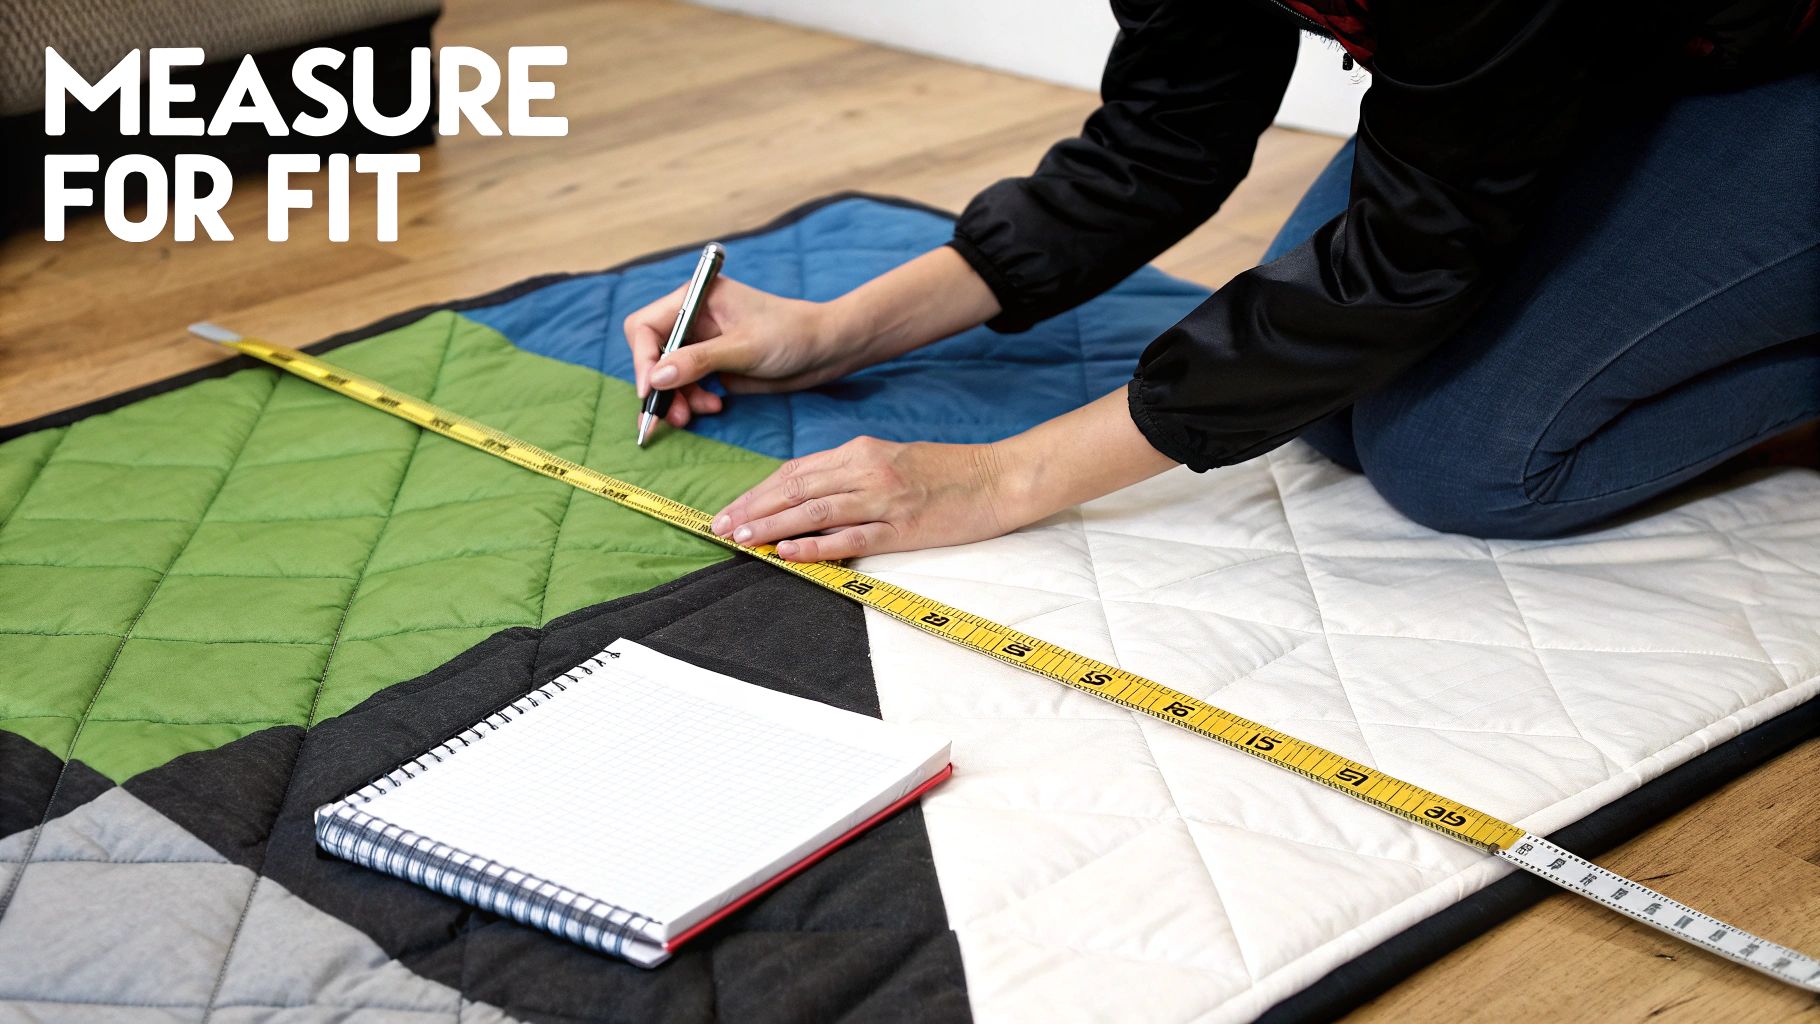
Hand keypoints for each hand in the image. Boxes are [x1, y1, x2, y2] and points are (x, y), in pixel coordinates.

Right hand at [623, 276, 852, 430]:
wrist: (825, 350)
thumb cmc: (790, 334)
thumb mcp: (743, 348)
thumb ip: (698, 361)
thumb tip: (655, 378)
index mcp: (695, 298)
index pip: (645, 326)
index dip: (642, 358)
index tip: (651, 390)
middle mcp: (693, 318)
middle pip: (652, 353)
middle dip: (658, 385)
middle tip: (668, 416)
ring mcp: (702, 343)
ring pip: (667, 374)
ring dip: (676, 398)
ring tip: (693, 416)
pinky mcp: (713, 365)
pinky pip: (687, 386)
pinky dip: (692, 400)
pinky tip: (714, 406)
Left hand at [712, 437, 1019, 561]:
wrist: (998, 478)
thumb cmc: (947, 472)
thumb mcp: (892, 460)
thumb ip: (852, 473)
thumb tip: (808, 495)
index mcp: (862, 451)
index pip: (796, 471)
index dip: (758, 491)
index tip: (731, 509)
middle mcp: (867, 470)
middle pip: (796, 489)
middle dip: (753, 509)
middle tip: (719, 527)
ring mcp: (884, 499)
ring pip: (815, 511)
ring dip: (772, 526)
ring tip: (741, 539)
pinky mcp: (903, 528)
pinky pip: (850, 538)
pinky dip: (816, 546)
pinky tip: (788, 553)